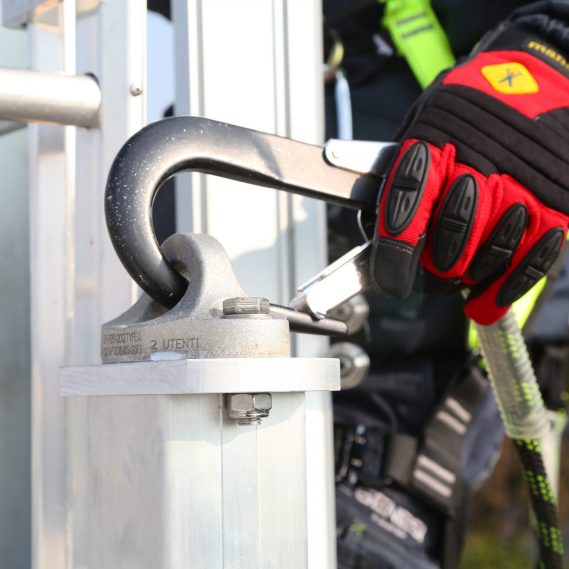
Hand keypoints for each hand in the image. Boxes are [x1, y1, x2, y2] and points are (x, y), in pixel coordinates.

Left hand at [371, 28, 568, 324]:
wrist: (540, 72)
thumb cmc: (470, 105)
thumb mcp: (424, 120)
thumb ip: (404, 170)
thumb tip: (380, 226)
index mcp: (436, 144)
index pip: (406, 207)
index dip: (395, 253)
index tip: (392, 280)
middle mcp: (480, 166)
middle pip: (451, 236)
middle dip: (435, 265)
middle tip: (431, 271)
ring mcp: (524, 186)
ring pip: (489, 253)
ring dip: (469, 275)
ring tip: (460, 276)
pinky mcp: (559, 203)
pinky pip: (531, 260)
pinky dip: (505, 288)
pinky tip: (487, 301)